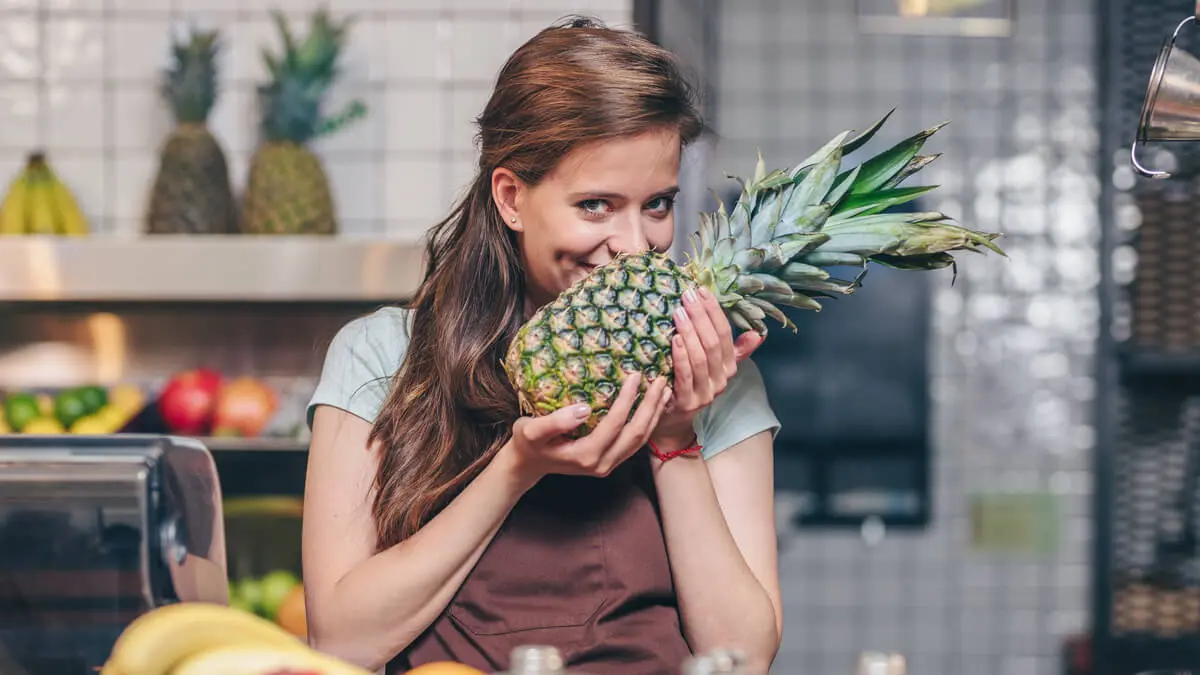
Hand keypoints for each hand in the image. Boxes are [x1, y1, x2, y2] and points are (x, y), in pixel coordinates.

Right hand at [504, 372, 670, 483]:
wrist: (527, 464)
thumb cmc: (528, 443)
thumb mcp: (531, 431)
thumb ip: (555, 422)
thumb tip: (584, 409)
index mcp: (587, 456)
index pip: (615, 423)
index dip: (628, 399)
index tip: (636, 375)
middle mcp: (602, 464)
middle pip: (637, 433)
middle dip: (651, 406)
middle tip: (661, 380)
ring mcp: (608, 465)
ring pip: (641, 440)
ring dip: (654, 414)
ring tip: (664, 390)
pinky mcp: (610, 461)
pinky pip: (635, 442)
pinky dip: (647, 423)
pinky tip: (652, 406)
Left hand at [653, 287, 763, 445]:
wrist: (672, 420)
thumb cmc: (689, 383)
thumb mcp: (713, 365)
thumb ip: (734, 349)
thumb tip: (759, 333)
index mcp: (729, 366)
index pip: (726, 334)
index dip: (714, 311)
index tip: (701, 290)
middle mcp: (721, 379)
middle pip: (713, 343)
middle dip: (700, 316)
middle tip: (687, 295)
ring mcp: (706, 393)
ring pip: (701, 358)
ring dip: (690, 332)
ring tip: (679, 312)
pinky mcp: (687, 403)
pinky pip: (686, 375)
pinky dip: (681, 356)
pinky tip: (675, 339)